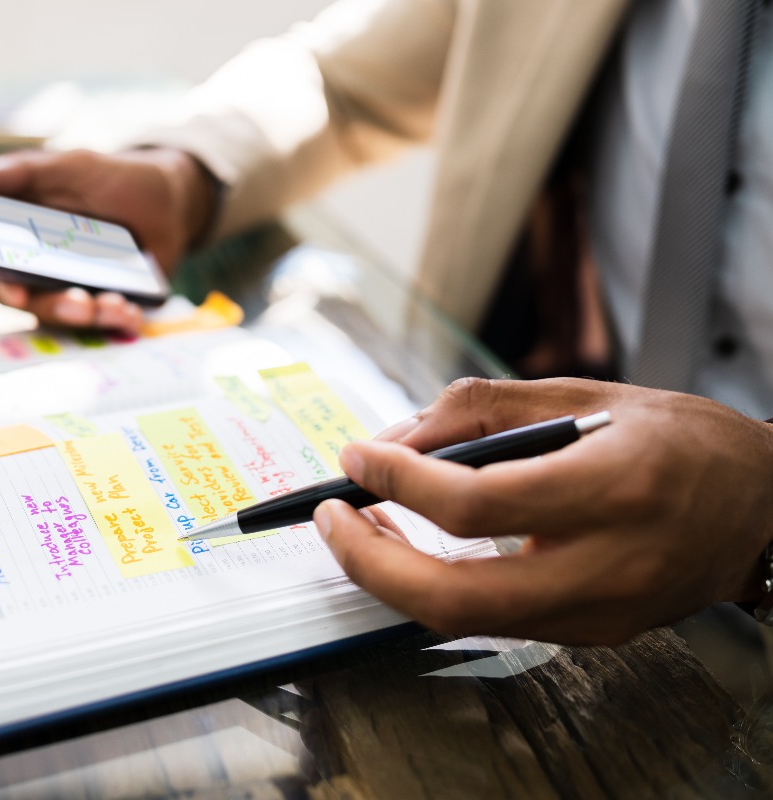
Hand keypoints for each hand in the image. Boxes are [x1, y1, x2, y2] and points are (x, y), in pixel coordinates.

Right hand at [0, 148, 216, 333]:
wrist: (169, 198)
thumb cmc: (110, 180)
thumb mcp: (70, 168)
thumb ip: (19, 173)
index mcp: (23, 242)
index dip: (3, 286)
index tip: (15, 292)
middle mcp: (46, 275)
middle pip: (37, 304)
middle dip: (58, 308)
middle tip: (81, 303)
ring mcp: (80, 292)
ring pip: (74, 318)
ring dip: (92, 317)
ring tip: (115, 304)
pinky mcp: (112, 305)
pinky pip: (110, 323)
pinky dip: (121, 319)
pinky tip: (132, 310)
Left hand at [314, 377, 772, 644]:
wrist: (764, 508)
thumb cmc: (680, 441)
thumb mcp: (586, 394)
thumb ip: (483, 409)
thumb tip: (396, 438)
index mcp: (613, 489)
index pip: (475, 503)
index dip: (399, 482)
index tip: (357, 458)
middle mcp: (607, 566)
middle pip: (455, 596)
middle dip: (371, 562)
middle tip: (329, 518)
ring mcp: (600, 614)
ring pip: (465, 620)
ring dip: (394, 578)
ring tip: (360, 528)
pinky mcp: (593, 634)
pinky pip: (493, 620)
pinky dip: (437, 587)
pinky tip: (414, 549)